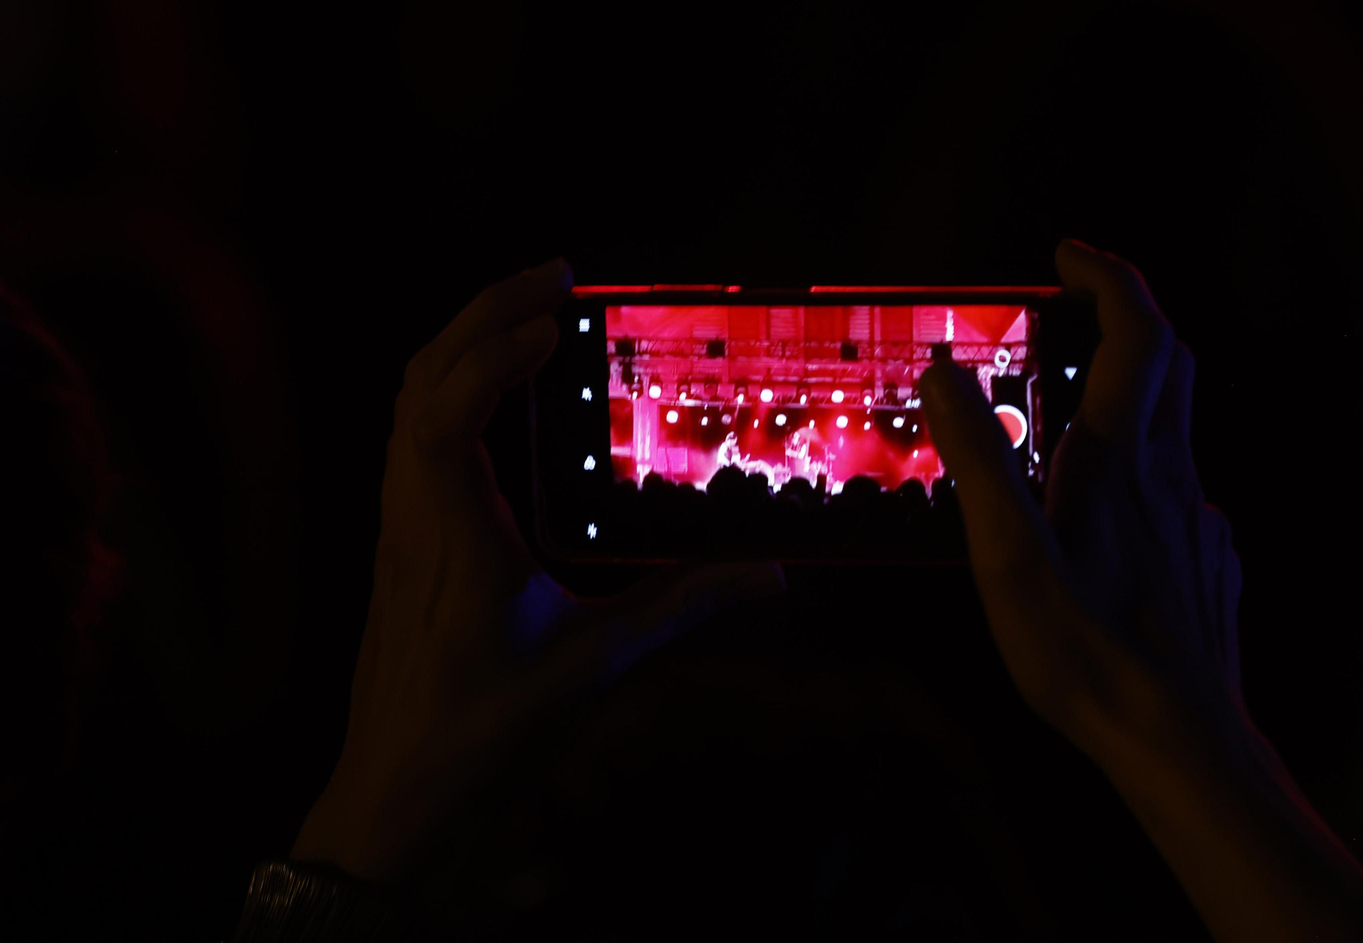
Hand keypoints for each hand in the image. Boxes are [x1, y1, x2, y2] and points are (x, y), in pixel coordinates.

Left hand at [292, 258, 783, 885]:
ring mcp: (398, 527)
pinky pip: (413, 438)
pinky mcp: (402, 543)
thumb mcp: (594, 665)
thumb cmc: (484, 733)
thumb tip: (768, 574)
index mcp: (448, 534)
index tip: (554, 316)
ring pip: (409, 405)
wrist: (398, 796)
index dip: (491, 351)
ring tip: (529, 312)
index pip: (444, 411)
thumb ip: (683, 608)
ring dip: (462, 345)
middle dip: (482, 314)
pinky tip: (500, 395)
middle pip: (420, 382)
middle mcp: (412, 514)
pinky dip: (453, 390)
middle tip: (554, 275)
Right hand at [922, 240, 1362, 942]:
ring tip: (1074, 401)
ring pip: (1177, 423)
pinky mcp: (1208, 561)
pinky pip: (1180, 486)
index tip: (1067, 251)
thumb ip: (978, 460)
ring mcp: (1198, 519)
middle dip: (1129, 308)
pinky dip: (1143, 461)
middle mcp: (1171, 476)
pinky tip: (1109, 511)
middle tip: (1077, 294)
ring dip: (1134, 384)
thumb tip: (946, 375)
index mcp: (1121, 462)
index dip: (1108, 274)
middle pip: (1172, 360)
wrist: (1180, 740)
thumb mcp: (1008, 559)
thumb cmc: (1089, 656)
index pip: (1138, 331)